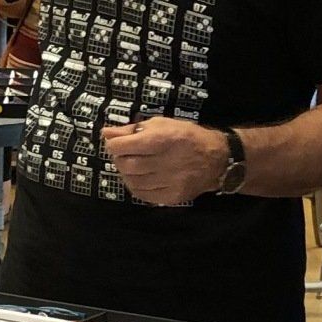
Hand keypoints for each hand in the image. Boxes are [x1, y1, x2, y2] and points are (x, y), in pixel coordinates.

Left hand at [102, 118, 229, 205]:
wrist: (216, 158)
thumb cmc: (186, 136)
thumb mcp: (161, 124)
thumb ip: (132, 130)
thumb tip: (106, 133)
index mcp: (162, 139)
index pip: (123, 146)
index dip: (113, 144)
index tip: (115, 143)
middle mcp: (165, 162)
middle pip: (127, 165)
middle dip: (120, 159)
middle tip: (125, 154)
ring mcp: (169, 182)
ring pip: (132, 181)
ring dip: (127, 173)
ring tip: (134, 165)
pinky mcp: (172, 197)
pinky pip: (143, 195)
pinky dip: (136, 186)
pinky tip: (141, 178)